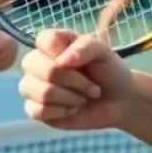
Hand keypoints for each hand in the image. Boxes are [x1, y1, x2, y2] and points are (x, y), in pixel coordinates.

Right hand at [19, 29, 134, 130]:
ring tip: (82, 99)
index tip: (82, 61)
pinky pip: (38, 111)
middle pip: (42, 69)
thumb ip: (83, 47)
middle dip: (73, 81)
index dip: (62, 52)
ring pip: (41, 92)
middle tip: (91, 86)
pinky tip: (72, 109)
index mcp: (50, 44)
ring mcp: (33, 86)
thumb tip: (61, 62)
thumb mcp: (101, 51)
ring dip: (70, 98)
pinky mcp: (35, 109)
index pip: (43, 40)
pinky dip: (62, 112)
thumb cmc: (107, 71)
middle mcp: (36, 63)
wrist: (118, 101)